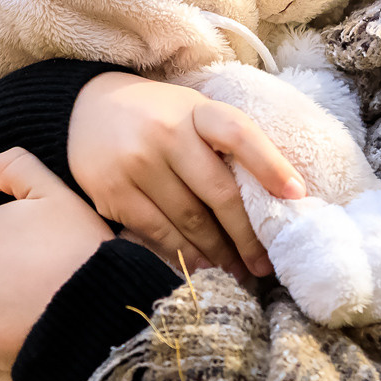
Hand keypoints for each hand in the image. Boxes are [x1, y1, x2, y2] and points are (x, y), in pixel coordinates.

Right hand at [69, 71, 305, 280]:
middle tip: (265, 263)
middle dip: (247, 235)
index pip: (239, 135)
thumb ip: (224, 142)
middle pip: (219, 193)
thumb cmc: (157, 116)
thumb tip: (275, 193)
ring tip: (238, 271)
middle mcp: (166, 134)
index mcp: (196, 111)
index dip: (270, 165)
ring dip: (219, 252)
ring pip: (190, 221)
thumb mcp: (191, 112)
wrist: (84, 110)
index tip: (296, 195)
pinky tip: (201, 265)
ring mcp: (137, 164)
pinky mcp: (113, 192)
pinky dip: (183, 253)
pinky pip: (157, 232)